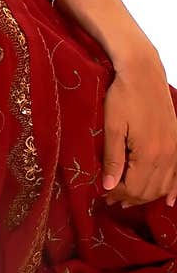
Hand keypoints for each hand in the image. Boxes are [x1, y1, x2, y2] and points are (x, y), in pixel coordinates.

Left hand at [100, 53, 176, 207]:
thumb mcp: (112, 128)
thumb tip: (108, 186)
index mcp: (148, 153)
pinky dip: (174, 188)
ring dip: (147, 195)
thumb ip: (112, 159)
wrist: (143, 72)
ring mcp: (175, 149)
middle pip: (149, 190)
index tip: (103, 194)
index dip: (116, 194)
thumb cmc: (123, 96)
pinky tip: (170, 200)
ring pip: (164, 185)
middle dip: (129, 197)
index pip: (133, 188)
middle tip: (110, 198)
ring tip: (128, 198)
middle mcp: (167, 155)